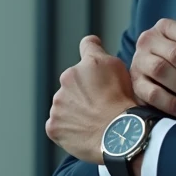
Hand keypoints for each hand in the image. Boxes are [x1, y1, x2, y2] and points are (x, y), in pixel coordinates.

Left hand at [45, 36, 137, 164]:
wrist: (119, 134)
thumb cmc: (123, 101)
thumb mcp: (119, 68)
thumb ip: (100, 52)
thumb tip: (91, 41)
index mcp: (84, 64)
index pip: (86, 48)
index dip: (92, 56)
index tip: (95, 64)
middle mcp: (66, 80)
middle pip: (74, 84)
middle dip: (84, 92)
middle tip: (101, 106)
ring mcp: (57, 105)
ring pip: (65, 105)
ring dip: (75, 111)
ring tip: (95, 121)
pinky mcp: (53, 127)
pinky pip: (59, 126)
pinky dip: (69, 129)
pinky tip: (86, 132)